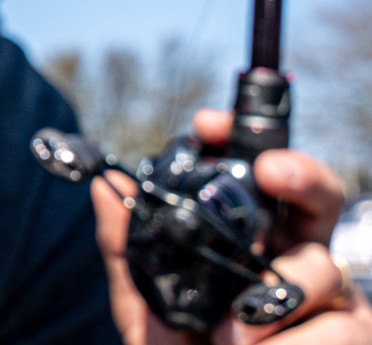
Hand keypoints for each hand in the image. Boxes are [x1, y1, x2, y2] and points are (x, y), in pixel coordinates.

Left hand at [94, 109, 371, 343]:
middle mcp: (298, 261)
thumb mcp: (144, 304)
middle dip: (299, 173)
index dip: (240, 141)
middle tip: (268, 173)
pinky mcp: (352, 338)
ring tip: (225, 340)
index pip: (257, 176)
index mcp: (252, 242)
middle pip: (319, 195)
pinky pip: (334, 330)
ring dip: (267, 304)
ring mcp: (332, 303)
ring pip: (319, 270)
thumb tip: (103, 187)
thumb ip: (128, 248)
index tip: (207, 127)